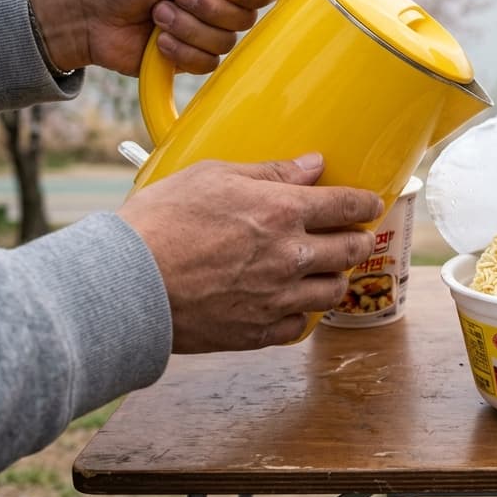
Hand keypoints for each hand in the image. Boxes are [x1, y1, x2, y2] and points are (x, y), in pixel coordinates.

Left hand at [28, 0, 281, 75]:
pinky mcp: (191, 57)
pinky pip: (208, 63)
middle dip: (207, 7)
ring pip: (225, 41)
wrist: (88, 13)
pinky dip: (180, 50)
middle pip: (245, 15)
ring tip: (157, 14)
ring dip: (186, 27)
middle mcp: (217, 0)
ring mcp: (205, 30)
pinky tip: (157, 40)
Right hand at [116, 152, 384, 352]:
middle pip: (351, 250)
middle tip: (356, 236)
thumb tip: (311, 164)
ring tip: (327, 270)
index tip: (371, 203)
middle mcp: (291, 257)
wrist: (125, 284)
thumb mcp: (212, 176)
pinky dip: (302, 314)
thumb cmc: (160, 221)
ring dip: (336, 278)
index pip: (348, 206)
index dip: (366, 203)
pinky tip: (293, 303)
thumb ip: (269, 172)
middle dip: (360, 240)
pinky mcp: (257, 331)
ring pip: (333, 292)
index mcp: (283, 212)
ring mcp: (277, 298)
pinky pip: (299, 326)